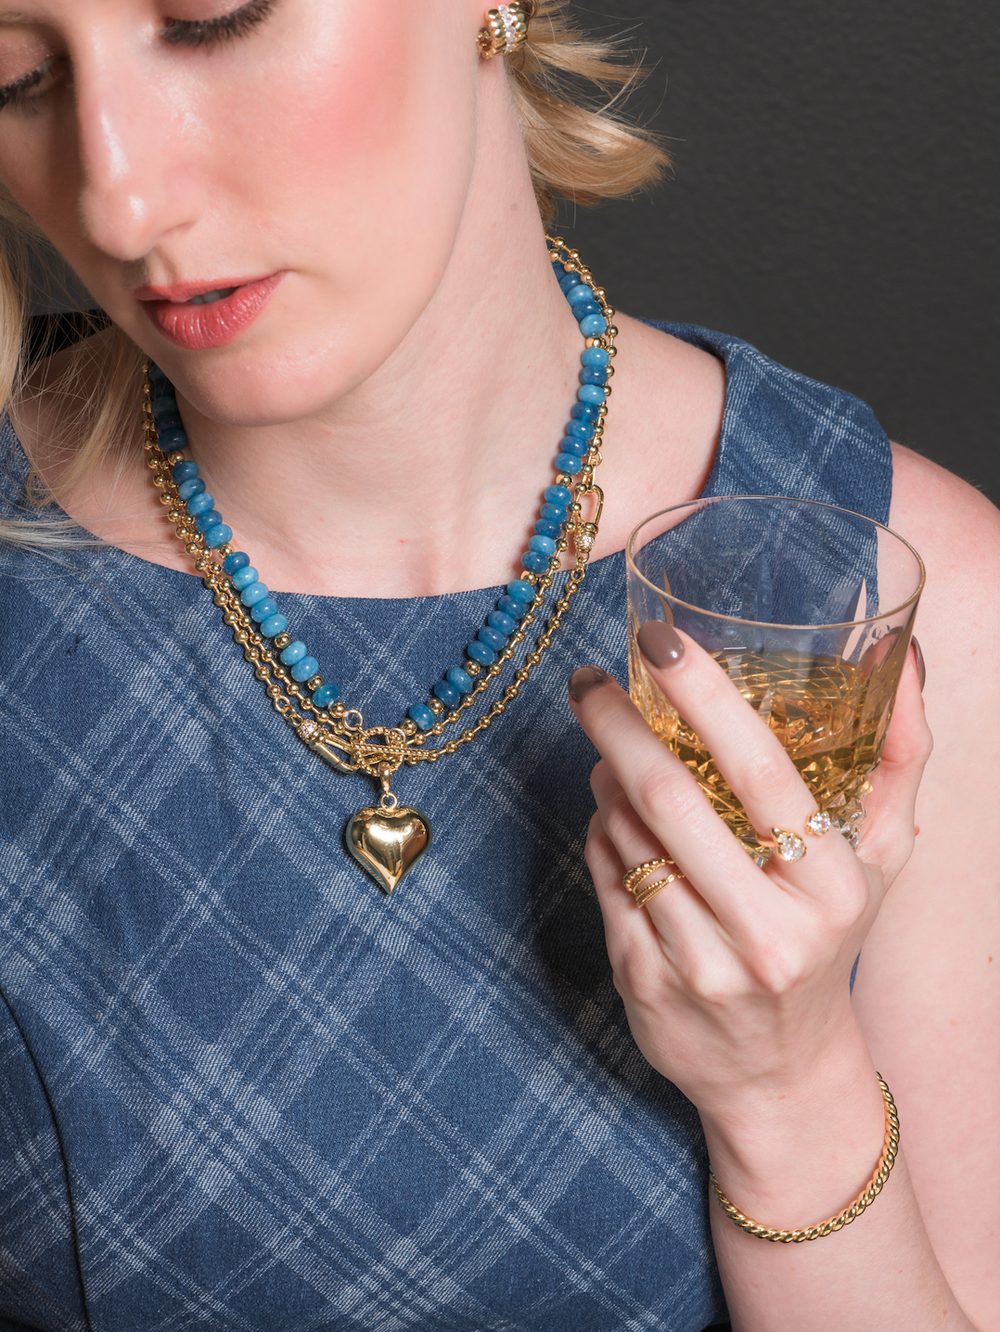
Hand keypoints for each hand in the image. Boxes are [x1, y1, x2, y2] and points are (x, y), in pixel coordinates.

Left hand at [567, 624, 930, 1121]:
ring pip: (626, 832)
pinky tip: (616, 820)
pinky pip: (605, 874)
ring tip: (613, 754)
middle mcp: (768, 930)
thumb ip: (895, 754)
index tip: (659, 640)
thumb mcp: (878, 858)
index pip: (760, 769)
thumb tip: (899, 652)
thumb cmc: (827, 941)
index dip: (703, 694)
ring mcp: (700, 962)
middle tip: (589, 680)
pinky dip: (601, 830)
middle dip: (617, 723)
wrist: (780, 1073)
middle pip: (669, 797)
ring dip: (606, 777)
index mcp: (832, 888)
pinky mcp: (643, 982)